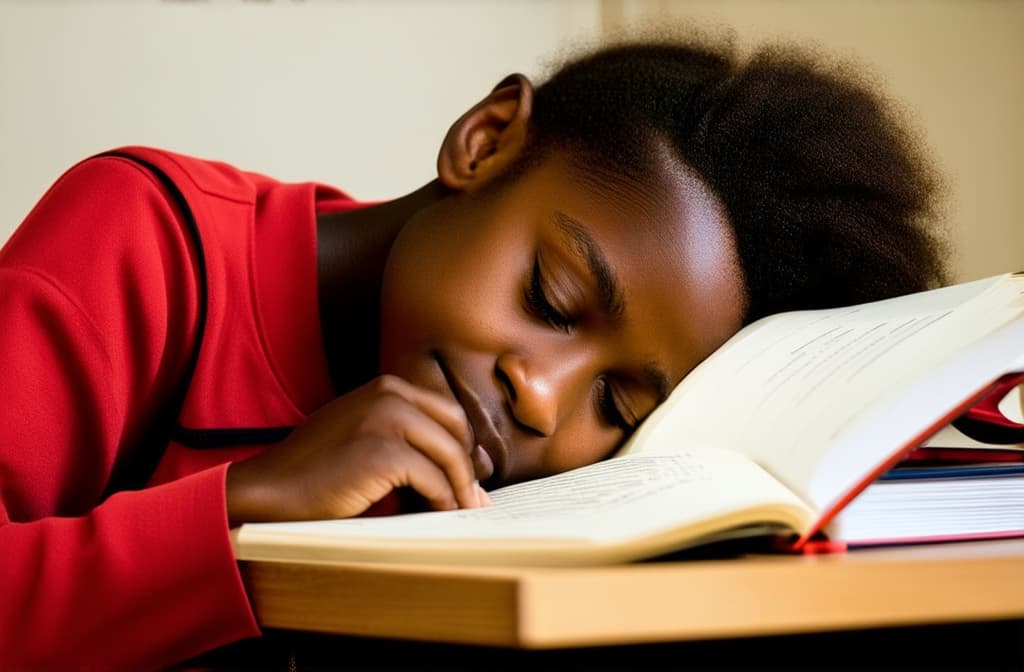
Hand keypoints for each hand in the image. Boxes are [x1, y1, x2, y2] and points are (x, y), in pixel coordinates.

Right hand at [225, 375, 488, 524]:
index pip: (448, 412)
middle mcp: (389, 395)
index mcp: (387, 388)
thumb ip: (408, 442)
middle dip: (467, 466)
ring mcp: (385, 419)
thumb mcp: (364, 437)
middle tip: (472, 499)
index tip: (471, 476)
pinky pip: (432, 479)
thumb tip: (465, 469)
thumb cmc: (316, 471)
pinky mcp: (381, 452)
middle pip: (456, 429)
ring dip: (460, 488)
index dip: (463, 446)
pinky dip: (441, 501)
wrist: (271, 490)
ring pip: (449, 454)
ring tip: (461, 512)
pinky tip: (438, 516)